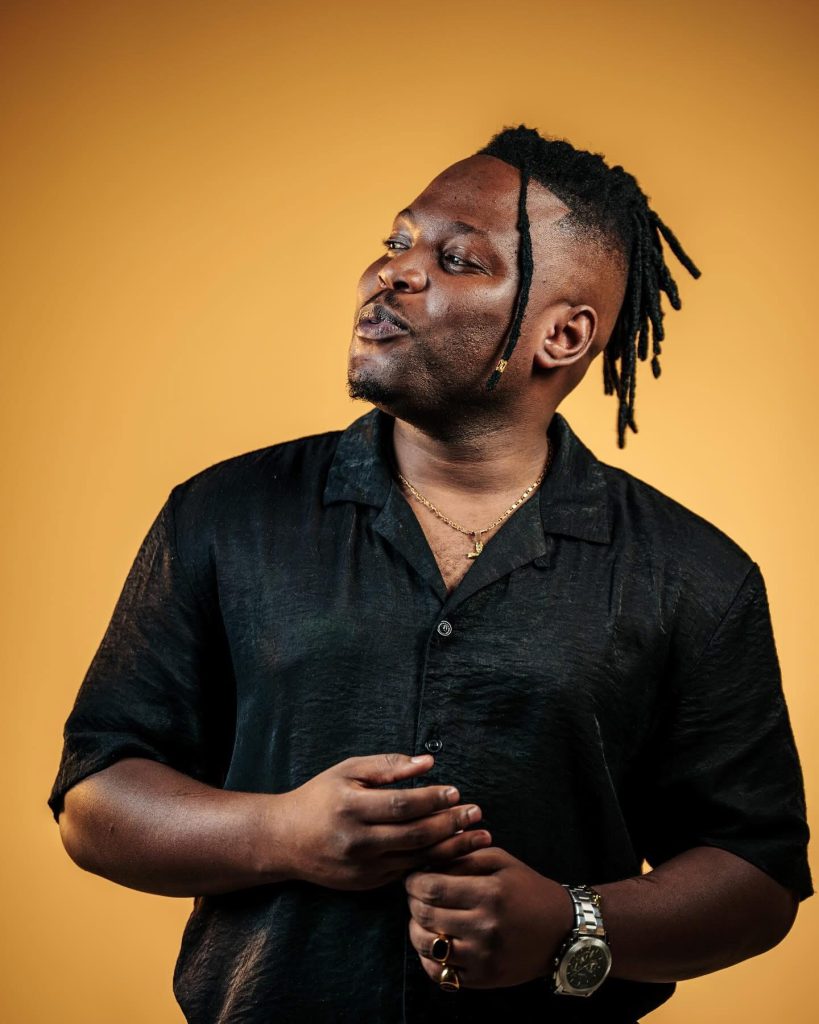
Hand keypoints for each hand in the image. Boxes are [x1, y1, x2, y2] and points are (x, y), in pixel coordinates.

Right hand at [275, 753, 490, 890]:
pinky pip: (407, 872)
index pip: (401, 804)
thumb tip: (428, 763)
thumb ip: (388, 766)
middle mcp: (357, 840)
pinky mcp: (367, 883)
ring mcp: (363, 867)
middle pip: (414, 834)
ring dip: (451, 847)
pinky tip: (454, 853)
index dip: (432, 799)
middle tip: (477, 814)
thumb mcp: (347, 771)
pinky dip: (433, 862)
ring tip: (479, 837)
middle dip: (451, 824)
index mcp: (351, 807)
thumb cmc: (320, 797)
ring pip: (416, 858)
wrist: (285, 840)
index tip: (456, 792)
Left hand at [405, 847, 572, 987]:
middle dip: (411, 902)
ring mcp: (484, 957)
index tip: (412, 877)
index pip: (433, 888)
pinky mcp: (484, 978)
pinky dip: (427, 958)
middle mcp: (486, 928)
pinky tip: (432, 942)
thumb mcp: (502, 861)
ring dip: (415, 929)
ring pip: (427, 946)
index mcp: (490, 894)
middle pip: (425, 916)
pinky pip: (440, 974)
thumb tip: (428, 859)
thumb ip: (465, 855)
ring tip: (421, 917)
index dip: (414, 881)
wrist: (562, 931)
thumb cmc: (529, 889)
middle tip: (414, 894)